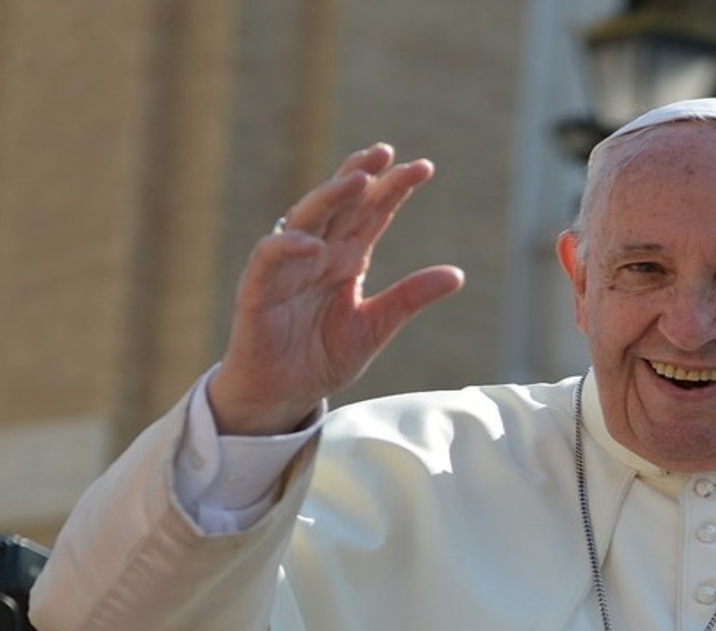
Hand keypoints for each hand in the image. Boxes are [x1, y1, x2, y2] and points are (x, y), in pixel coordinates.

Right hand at [208, 143, 465, 434]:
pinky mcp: (258, 289)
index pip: (372, 213)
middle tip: (386, 152)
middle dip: (361, 175)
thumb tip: (457, 275)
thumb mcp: (376, 326)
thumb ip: (409, 298)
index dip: (393, 189)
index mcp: (346, 258)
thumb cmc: (322, 356)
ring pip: (305, 218)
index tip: (423, 168)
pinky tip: (313, 244)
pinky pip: (268, 258)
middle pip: (340, 204)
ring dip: (329, 196)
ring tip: (357, 180)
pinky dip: (288, 247)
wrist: (283, 393)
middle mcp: (318, 254)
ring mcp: (287, 268)